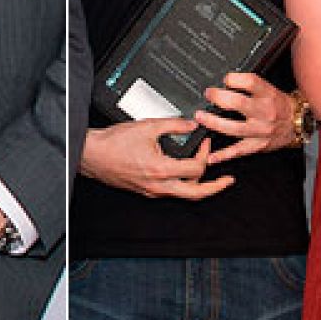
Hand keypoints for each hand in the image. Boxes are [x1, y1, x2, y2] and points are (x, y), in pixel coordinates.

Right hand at [80, 118, 234, 199]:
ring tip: (210, 179)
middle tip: (228, 181)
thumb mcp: (147, 126)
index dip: (205, 153)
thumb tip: (191, 124)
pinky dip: (182, 185)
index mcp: (161, 169)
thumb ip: (173, 124)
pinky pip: (170, 192)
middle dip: (216, 188)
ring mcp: (152, 191)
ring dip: (199, 186)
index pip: (196, 168)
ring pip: (183, 195)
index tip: (204, 142)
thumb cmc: (113, 143)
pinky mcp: (146, 191)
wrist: (92, 155)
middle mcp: (158, 185)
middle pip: (196, 193)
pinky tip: (184, 174)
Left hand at [194, 72, 297, 162]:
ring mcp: (260, 131)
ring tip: (200, 117)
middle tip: (208, 94)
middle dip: (219, 98)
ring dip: (214, 123)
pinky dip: (223, 155)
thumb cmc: (280, 105)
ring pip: (234, 128)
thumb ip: (249, 85)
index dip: (234, 78)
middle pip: (239, 104)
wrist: (297, 123)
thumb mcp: (269, 89)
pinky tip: (210, 156)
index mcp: (268, 95)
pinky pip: (238, 151)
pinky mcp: (257, 145)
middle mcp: (265, 112)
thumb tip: (225, 82)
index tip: (225, 79)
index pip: (251, 82)